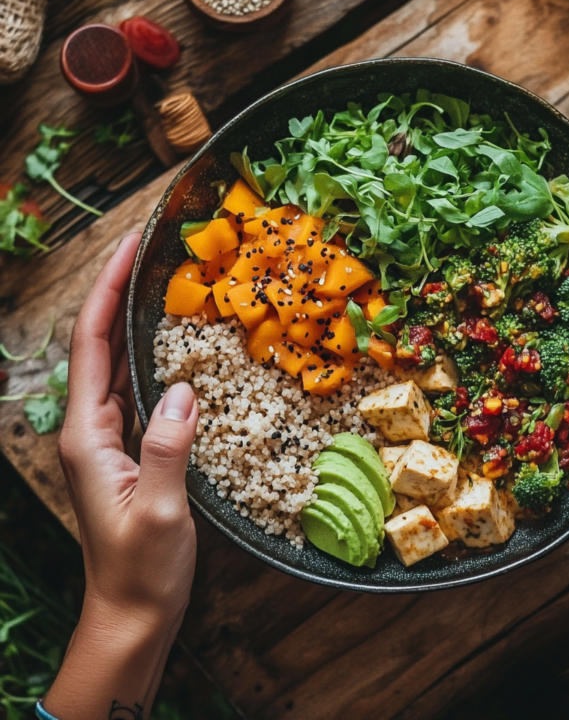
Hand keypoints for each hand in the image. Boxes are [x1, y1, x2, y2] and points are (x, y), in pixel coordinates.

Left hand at [45, 233, 198, 718]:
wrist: (133, 611)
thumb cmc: (142, 570)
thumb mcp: (159, 512)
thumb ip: (168, 448)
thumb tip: (185, 390)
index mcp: (89, 436)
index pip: (93, 346)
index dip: (106, 293)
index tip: (128, 250)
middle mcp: (92, 429)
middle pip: (99, 344)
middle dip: (118, 292)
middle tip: (149, 251)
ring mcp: (109, 437)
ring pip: (117, 363)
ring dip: (132, 319)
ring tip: (159, 281)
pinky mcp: (129, 447)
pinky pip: (136, 387)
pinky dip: (148, 355)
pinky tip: (170, 342)